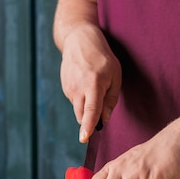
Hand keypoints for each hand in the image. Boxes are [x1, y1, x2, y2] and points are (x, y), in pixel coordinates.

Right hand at [59, 24, 121, 141]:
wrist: (78, 40)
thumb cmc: (102, 57)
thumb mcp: (115, 75)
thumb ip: (111, 99)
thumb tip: (105, 119)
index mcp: (93, 85)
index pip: (91, 110)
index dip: (88, 126)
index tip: (84, 138)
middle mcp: (78, 88)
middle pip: (81, 116)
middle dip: (89, 121)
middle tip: (100, 110)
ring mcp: (69, 89)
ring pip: (78, 110)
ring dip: (86, 107)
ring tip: (93, 86)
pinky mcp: (64, 88)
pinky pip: (75, 102)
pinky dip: (81, 99)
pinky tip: (85, 83)